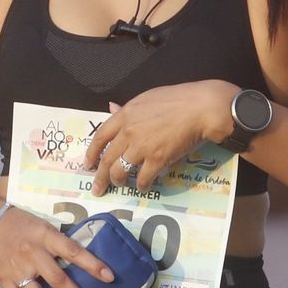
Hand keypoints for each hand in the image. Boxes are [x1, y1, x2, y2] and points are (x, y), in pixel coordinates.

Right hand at [0, 206, 114, 287]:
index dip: (92, 265)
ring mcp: (17, 271)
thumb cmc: (22, 224)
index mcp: (44, 236)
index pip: (72, 251)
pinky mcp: (4, 282)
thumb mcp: (43, 225)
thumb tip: (85, 262)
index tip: (110, 278)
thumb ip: (60, 243)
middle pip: (58, 281)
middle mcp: (31, 254)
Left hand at [84, 81, 237, 196]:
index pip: (100, 137)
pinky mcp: (157, 159)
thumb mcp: (146, 99)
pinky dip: (141, 185)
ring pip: (121, 171)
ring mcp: (141, 147)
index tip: (88, 164)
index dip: (92, 153)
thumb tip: (111, 108)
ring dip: (118, 181)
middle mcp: (128, 132)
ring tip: (120, 186)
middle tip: (97, 188)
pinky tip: (142, 187)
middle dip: (100, 176)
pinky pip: (143, 178)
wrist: (200, 107)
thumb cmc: (177, 99)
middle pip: (107, 158)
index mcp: (124, 115)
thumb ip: (127, 108)